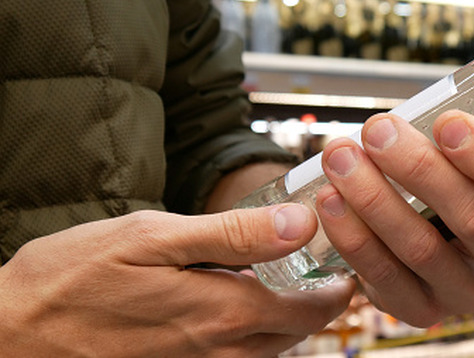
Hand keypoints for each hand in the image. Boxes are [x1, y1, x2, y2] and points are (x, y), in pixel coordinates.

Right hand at [0, 206, 353, 357]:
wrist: (15, 333)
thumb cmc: (75, 278)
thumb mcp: (153, 236)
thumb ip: (232, 235)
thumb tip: (298, 223)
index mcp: (222, 313)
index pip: (311, 310)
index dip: (338, 287)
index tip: (346, 261)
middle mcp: (220, 350)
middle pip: (298, 333)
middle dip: (320, 301)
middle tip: (324, 265)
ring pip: (270, 347)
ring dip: (289, 316)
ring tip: (289, 277)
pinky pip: (237, 356)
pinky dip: (254, 330)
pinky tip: (239, 299)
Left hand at [314, 108, 473, 326]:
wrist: (428, 231)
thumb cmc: (464, 182)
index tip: (448, 120)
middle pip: (472, 221)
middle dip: (419, 170)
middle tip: (378, 130)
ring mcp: (463, 296)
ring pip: (420, 250)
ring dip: (373, 198)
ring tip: (340, 157)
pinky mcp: (419, 313)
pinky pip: (383, 280)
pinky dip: (352, 238)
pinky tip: (328, 202)